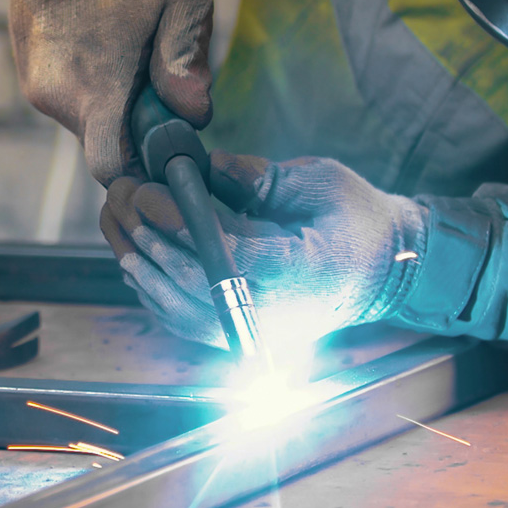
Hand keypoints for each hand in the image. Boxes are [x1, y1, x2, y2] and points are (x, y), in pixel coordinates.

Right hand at [6, 0, 213, 183]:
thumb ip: (188, 61)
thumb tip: (194, 116)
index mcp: (95, 85)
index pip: (111, 168)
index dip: (144, 168)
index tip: (169, 145)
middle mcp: (56, 96)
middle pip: (104, 147)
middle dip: (135, 130)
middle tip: (158, 85)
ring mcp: (37, 86)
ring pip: (88, 124)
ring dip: (114, 106)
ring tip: (131, 55)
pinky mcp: (30, 74)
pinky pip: (71, 101)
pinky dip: (93, 89)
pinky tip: (105, 47)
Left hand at [100, 151, 427, 347]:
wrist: (383, 272)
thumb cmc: (356, 220)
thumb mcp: (322, 181)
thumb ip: (263, 178)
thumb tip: (205, 168)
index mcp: (308, 270)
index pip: (233, 256)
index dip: (183, 228)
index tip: (150, 198)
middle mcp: (284, 313)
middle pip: (199, 291)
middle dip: (154, 245)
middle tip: (125, 205)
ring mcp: (266, 335)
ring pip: (188, 316)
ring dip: (149, 275)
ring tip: (123, 234)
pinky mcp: (252, 339)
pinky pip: (193, 326)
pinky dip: (161, 297)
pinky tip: (140, 266)